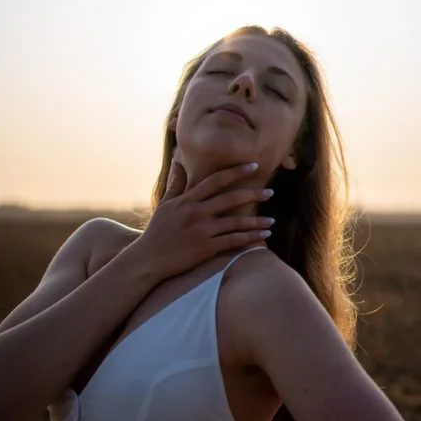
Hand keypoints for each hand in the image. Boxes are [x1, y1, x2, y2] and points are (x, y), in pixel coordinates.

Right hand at [133, 160, 274, 279]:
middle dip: (253, 194)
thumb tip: (179, 162)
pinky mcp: (206, 248)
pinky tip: (263, 237)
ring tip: (272, 220)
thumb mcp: (165, 204)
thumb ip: (176, 183)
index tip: (253, 166)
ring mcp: (202, 230)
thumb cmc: (157, 231)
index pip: (215, 181)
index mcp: (188, 199)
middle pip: (230, 199)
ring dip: (256, 221)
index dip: (236, 172)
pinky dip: (250, 239)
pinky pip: (233, 241)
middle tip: (270, 192)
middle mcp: (197, 212)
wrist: (147, 259)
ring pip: (235, 222)